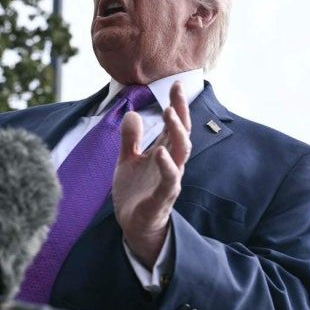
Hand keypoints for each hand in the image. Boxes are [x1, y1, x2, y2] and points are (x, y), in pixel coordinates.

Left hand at [112, 81, 191, 268]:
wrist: (134, 226)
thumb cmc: (135, 193)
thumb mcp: (127, 161)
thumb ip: (130, 139)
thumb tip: (132, 113)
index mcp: (164, 152)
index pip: (174, 124)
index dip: (176, 104)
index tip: (174, 84)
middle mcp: (171, 162)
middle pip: (182, 133)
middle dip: (181, 111)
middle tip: (176, 92)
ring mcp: (170, 179)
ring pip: (181, 152)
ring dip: (177, 132)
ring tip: (169, 114)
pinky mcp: (163, 197)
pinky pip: (170, 179)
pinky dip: (167, 165)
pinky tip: (160, 151)